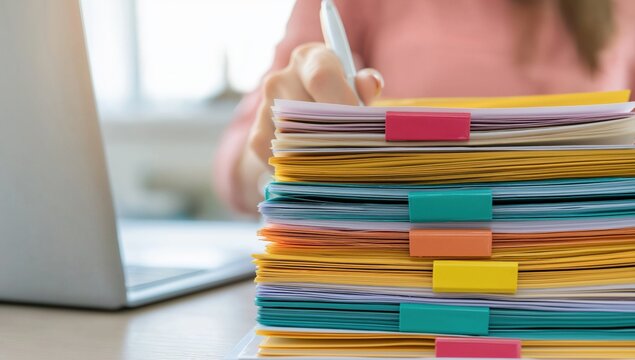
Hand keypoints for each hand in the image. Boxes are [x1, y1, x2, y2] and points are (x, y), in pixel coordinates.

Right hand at [248, 42, 383, 165]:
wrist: (300, 115)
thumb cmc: (337, 97)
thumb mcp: (354, 86)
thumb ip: (365, 86)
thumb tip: (369, 86)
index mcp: (309, 59)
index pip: (322, 77)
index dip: (342, 104)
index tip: (357, 125)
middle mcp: (281, 78)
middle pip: (307, 112)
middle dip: (333, 135)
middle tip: (353, 153)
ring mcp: (264, 107)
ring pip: (294, 140)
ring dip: (317, 156)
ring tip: (339, 165)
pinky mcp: (256, 136)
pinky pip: (280, 158)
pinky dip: (300, 168)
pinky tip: (316, 170)